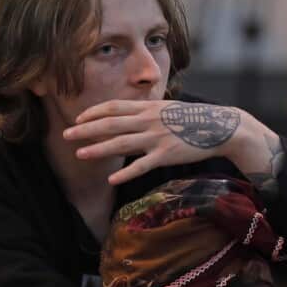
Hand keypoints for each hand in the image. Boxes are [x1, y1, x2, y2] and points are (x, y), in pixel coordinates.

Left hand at [65, 100, 258, 185]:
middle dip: (86, 129)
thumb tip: (126, 122)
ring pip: (121, 142)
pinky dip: (126, 172)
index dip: (94, 113)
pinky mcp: (167, 154)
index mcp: (148, 107)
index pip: (114, 107)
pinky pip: (142, 165)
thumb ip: (146, 115)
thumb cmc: (193, 120)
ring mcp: (157, 137)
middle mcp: (149, 120)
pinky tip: (111, 179)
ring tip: (80, 154)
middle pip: (111, 123)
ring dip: (98, 148)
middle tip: (66, 135)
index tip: (77, 119)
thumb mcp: (166, 111)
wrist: (220, 127)